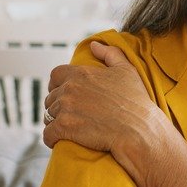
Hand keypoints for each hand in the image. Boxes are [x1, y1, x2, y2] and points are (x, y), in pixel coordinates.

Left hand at [43, 41, 161, 154]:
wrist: (138, 129)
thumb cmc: (135, 100)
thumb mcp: (127, 70)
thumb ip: (110, 53)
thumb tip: (94, 45)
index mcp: (81, 73)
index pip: (55, 75)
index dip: (56, 85)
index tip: (63, 93)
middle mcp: (69, 89)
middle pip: (50, 97)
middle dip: (57, 106)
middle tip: (70, 115)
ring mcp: (65, 108)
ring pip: (48, 116)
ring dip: (55, 122)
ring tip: (68, 128)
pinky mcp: (64, 128)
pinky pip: (48, 134)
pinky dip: (52, 138)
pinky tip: (61, 141)